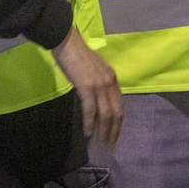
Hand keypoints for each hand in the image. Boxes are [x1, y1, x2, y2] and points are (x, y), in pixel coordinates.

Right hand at [52, 26, 123, 144]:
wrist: (67, 43)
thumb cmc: (78, 56)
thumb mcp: (95, 70)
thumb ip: (100, 83)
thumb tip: (98, 100)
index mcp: (113, 79)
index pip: (120, 104)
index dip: (118, 121)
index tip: (115, 134)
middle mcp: (110, 83)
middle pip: (116, 112)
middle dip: (113, 130)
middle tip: (109, 144)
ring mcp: (99, 85)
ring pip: (105, 113)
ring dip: (103, 130)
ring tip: (100, 143)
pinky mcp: (86, 87)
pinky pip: (90, 110)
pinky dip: (90, 123)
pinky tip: (88, 133)